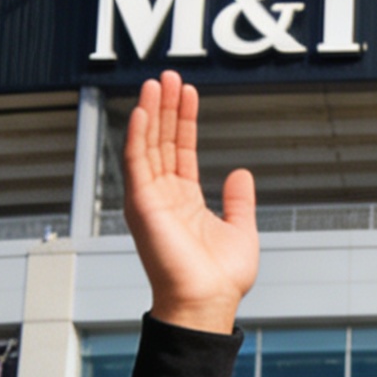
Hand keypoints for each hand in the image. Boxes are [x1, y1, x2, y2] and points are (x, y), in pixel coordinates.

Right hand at [120, 69, 258, 333]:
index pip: (181, 150)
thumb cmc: (222, 278)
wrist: (208, 301)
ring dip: (151, 112)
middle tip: (169, 75)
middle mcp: (163, 196)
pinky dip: (136, 135)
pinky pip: (136, 163)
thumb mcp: (240, 229)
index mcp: (184, 200)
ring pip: (147, 145)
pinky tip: (142, 110)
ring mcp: (150, 200)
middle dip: (165, 107)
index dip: (184, 120)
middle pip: (161, 141)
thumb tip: (241, 171)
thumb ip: (239, 199)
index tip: (188, 92)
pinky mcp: (142, 205)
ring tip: (157, 82)